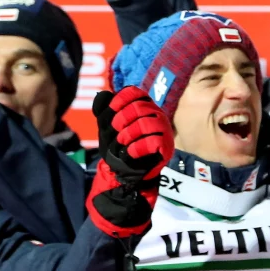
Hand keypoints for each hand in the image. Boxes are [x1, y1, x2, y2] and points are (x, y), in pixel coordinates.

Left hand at [86, 87, 172, 238]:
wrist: (123, 177)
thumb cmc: (117, 151)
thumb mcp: (106, 129)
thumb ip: (104, 111)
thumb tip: (103, 96)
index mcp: (143, 108)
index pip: (135, 93)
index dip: (122, 100)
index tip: (112, 111)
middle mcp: (156, 116)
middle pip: (141, 107)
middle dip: (122, 119)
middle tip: (116, 132)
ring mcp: (163, 132)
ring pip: (147, 123)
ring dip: (129, 133)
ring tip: (122, 144)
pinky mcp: (166, 149)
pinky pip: (153, 141)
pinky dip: (137, 147)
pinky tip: (130, 153)